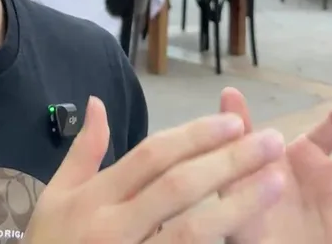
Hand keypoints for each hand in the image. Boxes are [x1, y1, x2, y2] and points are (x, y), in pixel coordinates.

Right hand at [25, 97, 286, 242]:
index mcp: (92, 200)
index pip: (150, 156)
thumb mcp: (55, 200)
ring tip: (275, 181)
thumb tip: (98, 102)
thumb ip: (82, 153)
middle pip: (178, 186)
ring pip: (191, 230)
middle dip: (229, 160)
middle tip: (273, 140)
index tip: (234, 121)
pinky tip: (253, 234)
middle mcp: (112, 229)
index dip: (194, 136)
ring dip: (238, 204)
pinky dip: (221, 243)